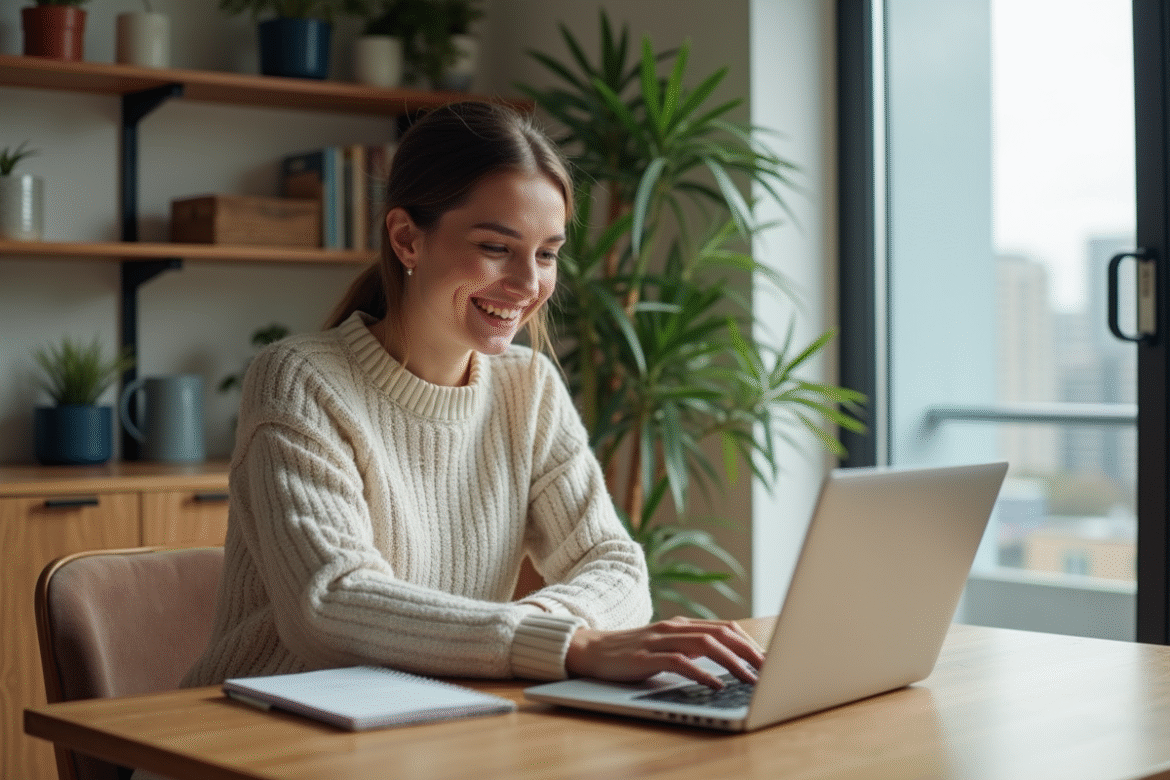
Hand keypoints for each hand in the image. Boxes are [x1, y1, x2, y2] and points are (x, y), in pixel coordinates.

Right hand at [564, 617, 765, 688]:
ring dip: (732, 663)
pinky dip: (701, 673)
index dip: (751, 644)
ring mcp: (660, 640)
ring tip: (749, 679)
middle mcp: (675, 627)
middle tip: (769, 671)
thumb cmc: (632, 652)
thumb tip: (727, 660)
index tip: (769, 662)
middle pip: (722, 633)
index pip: (727, 628)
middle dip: (750, 652)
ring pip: (706, 645)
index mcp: (683, 624)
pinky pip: (680, 661)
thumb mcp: (667, 645)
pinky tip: (715, 684)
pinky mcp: (646, 655)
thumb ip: (692, 648)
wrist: (591, 649)